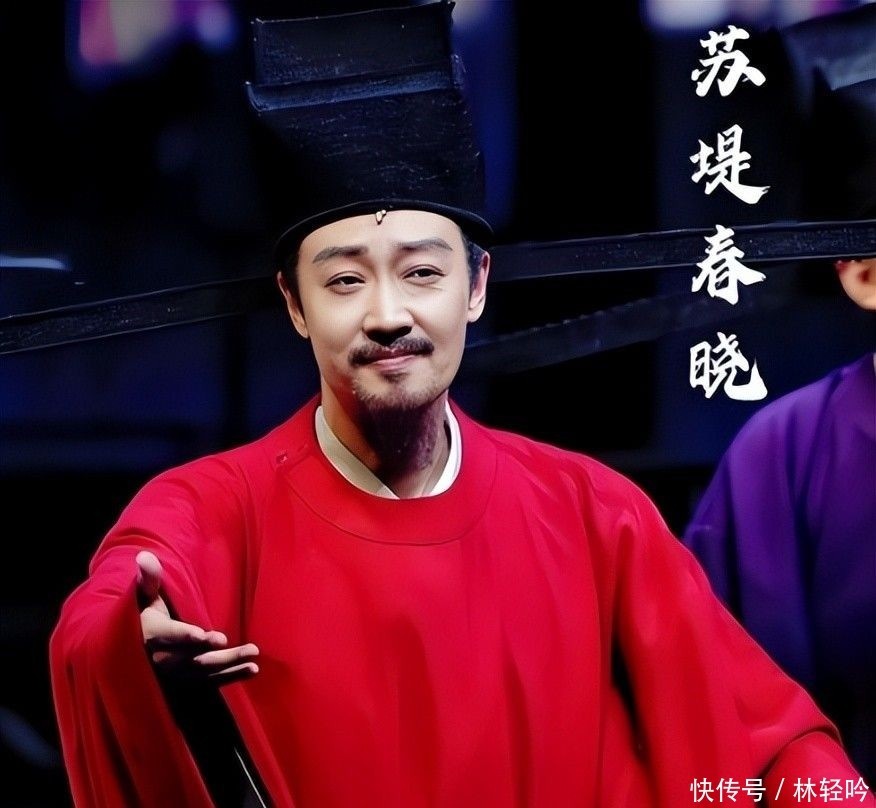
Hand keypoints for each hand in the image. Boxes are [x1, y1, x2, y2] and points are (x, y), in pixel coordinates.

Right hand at [136, 551, 258, 684]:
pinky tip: (252, 669)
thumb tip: (144, 556)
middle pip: (194, 659)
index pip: (169, 635)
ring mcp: (174, 673)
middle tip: (250, 648)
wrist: (134, 648)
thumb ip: (149, 578)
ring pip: (205, 672)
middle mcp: (162, 659)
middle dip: (221, 656)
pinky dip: (231, 677)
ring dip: (231, 667)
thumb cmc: (145, 614)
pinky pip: (210, 681)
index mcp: (152, 633)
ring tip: (254, 660)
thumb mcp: (145, 596)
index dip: (185, 637)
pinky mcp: (186, 681)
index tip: (205, 636)